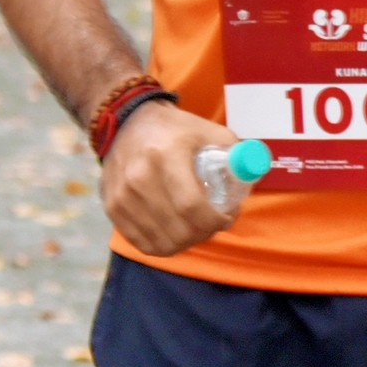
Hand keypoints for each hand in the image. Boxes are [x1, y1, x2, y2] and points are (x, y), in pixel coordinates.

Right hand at [102, 100, 237, 257]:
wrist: (124, 122)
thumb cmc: (173, 129)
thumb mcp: (206, 130)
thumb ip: (234, 152)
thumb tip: (254, 173)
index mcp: (165, 155)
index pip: (191, 206)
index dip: (215, 221)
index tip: (226, 216)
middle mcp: (138, 178)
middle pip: (178, 230)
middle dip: (204, 233)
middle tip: (214, 223)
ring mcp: (121, 196)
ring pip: (162, 242)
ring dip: (186, 241)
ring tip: (195, 227)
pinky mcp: (112, 208)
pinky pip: (143, 243)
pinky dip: (164, 244)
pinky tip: (175, 231)